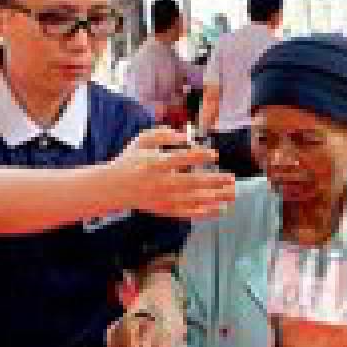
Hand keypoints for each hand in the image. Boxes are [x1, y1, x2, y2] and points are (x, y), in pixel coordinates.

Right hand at [108, 127, 235, 219]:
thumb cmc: (131, 160)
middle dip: (214, 181)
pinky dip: (205, 212)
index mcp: (155, 163)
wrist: (113, 187)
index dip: (200, 156)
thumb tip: (186, 135)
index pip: (182, 158)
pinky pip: (188, 212)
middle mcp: (161, 182)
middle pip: (192, 182)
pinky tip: (220, 209)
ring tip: (232, 194)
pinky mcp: (165, 209)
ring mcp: (164, 198)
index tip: (214, 155)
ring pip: (194, 199)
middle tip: (232, 178)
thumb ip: (163, 134)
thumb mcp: (142, 140)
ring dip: (215, 198)